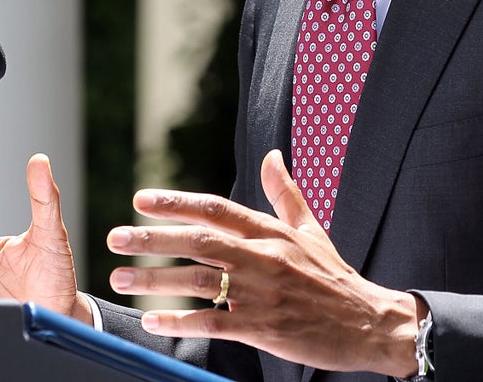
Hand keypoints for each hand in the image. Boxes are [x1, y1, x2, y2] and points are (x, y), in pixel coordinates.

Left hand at [106, 150, 421, 375]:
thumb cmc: (335, 277)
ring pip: (199, 280)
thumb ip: (285, 193)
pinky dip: (181, 322)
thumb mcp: (312, 230)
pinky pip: (213, 321)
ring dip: (155, 280)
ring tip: (121, 278)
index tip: (141, 199)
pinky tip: (154, 323)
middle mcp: (263, 256)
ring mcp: (262, 292)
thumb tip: (271, 156)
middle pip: (199, 240)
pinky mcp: (264, 326)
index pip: (217, 208)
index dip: (177, 202)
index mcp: (271, 231)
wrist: (368, 323)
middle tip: (115, 237)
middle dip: (152, 238)